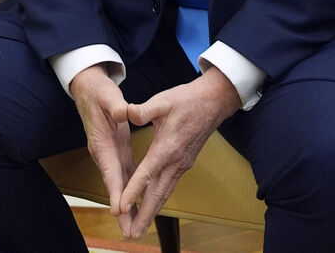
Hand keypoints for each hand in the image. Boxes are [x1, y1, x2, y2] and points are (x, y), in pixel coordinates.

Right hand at [70, 65, 137, 236]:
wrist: (88, 87)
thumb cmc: (98, 91)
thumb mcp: (107, 94)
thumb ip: (117, 105)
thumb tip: (124, 113)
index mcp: (101, 141)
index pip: (110, 169)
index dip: (115, 189)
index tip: (119, 209)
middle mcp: (104, 152)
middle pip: (114, 185)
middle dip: (121, 209)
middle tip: (129, 231)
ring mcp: (110, 153)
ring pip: (120, 184)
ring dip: (127, 206)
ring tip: (134, 227)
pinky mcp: (118, 151)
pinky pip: (126, 176)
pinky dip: (132, 192)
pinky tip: (139, 205)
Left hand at [117, 68, 240, 237]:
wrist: (213, 102)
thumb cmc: (186, 100)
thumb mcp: (162, 101)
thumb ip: (143, 109)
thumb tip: (126, 113)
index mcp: (167, 147)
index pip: (147, 173)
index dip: (133, 191)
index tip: (121, 207)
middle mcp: (175, 161)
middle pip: (157, 194)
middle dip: (144, 215)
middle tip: (131, 234)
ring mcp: (181, 165)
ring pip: (164, 194)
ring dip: (152, 213)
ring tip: (139, 229)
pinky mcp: (183, 164)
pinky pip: (169, 187)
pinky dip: (159, 200)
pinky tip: (152, 207)